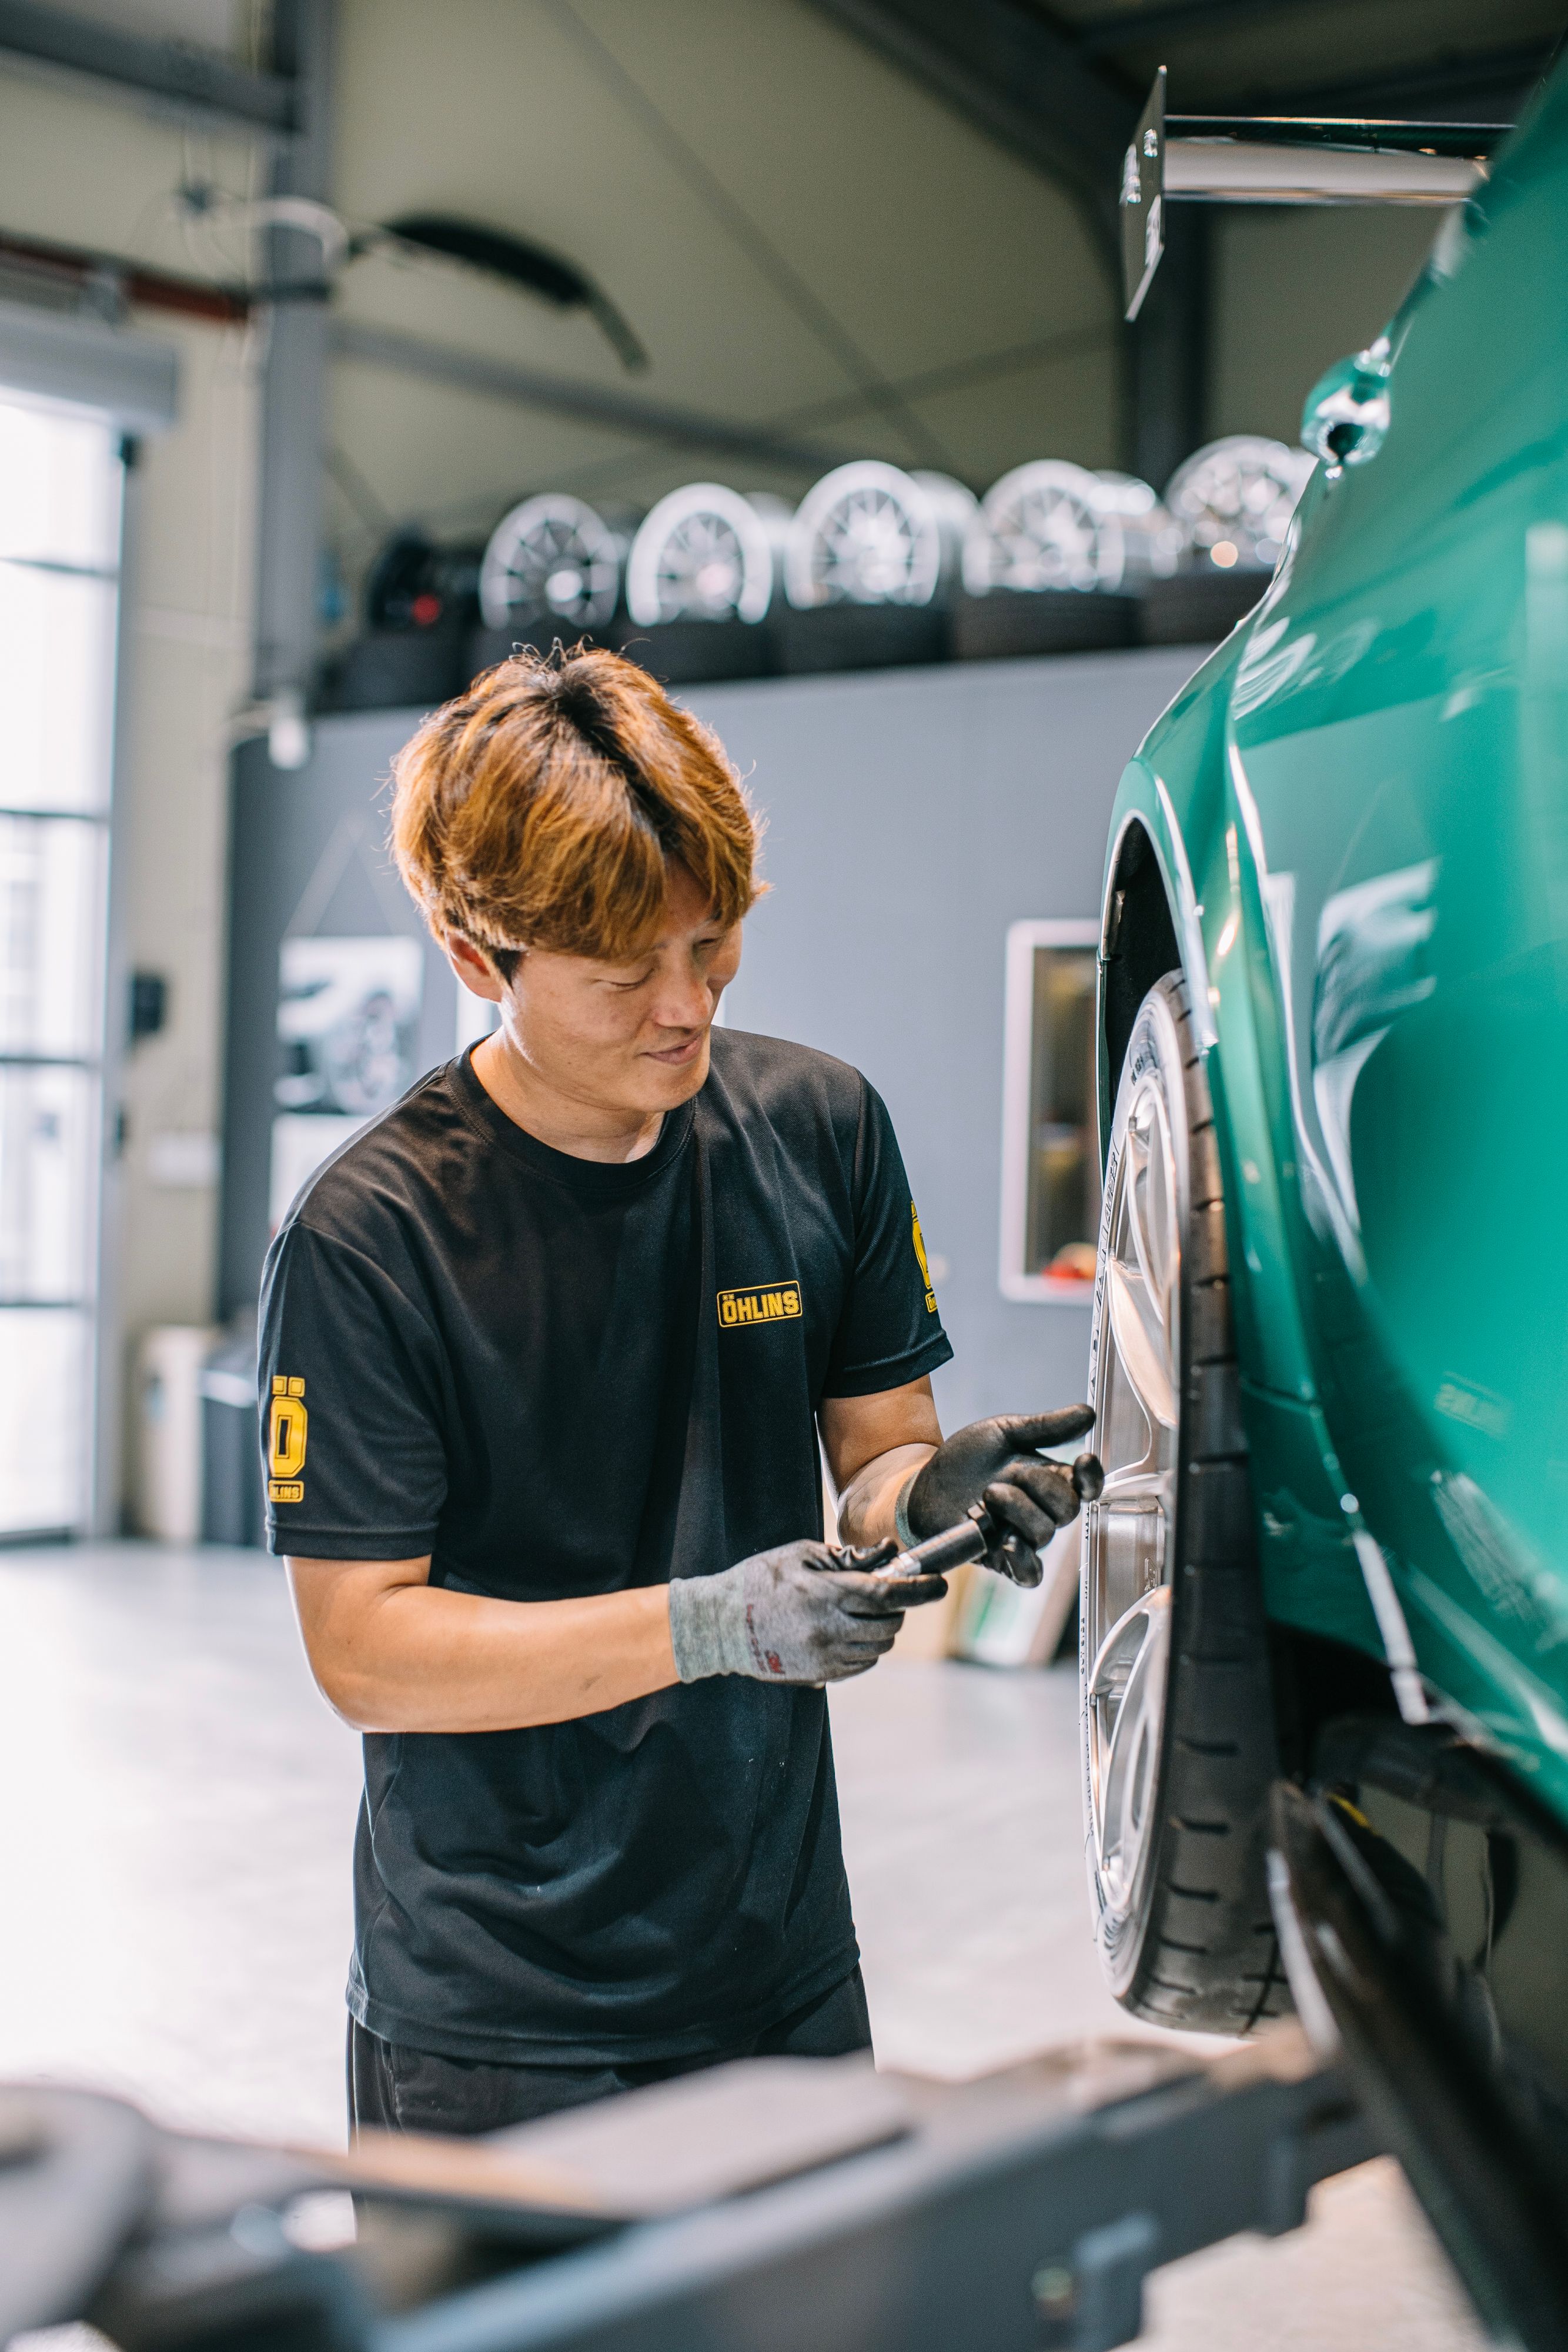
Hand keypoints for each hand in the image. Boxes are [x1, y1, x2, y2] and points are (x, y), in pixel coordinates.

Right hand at [668, 1539, 946, 1684]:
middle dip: (898, 1608)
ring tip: (863, 1613)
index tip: (940, 1585)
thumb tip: (887, 1554)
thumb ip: (846, 1557)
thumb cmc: (760, 1580)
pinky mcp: (819, 1675)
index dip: (920, 1590)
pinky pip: (861, 1664)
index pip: (888, 1596)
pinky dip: (866, 1649)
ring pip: (879, 1647)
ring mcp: (825, 1657)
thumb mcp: (801, 1555)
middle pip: (889, 1625)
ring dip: (883, 1629)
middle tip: (889, 1594)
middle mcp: (829, 1630)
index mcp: (826, 1595)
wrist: (719, 1625)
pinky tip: (848, 1633)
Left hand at [903, 1405, 1095, 1586]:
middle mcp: (1042, 1511)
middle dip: (1043, 1486)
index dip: (1091, 1477)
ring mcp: (1023, 1537)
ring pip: (1044, 1532)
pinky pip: (1029, 1574)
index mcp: (1050, 1480)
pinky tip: (1008, 1540)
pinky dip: (1023, 1559)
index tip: (1083, 1458)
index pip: (1085, 1486)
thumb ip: (1046, 1427)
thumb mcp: (1004, 1433)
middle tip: (1012, 1472)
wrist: (925, 1485)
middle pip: (1067, 1509)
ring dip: (1018, 1509)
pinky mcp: (1001, 1560)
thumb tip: (1089, 1413)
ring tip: (988, 1494)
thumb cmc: (968, 1459)